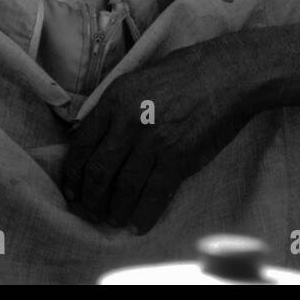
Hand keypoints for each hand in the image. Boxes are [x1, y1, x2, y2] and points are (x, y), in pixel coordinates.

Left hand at [60, 38, 257, 233]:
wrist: (227, 75)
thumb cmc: (184, 73)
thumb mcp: (138, 80)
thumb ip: (115, 107)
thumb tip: (96, 137)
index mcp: (114, 99)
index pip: (82, 145)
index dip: (73, 175)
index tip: (72, 190)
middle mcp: (129, 121)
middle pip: (99, 171)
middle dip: (91, 198)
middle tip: (91, 211)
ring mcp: (153, 140)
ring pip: (124, 187)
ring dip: (116, 210)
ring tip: (114, 219)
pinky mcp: (178, 157)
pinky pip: (155, 194)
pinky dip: (145, 215)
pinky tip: (139, 225)